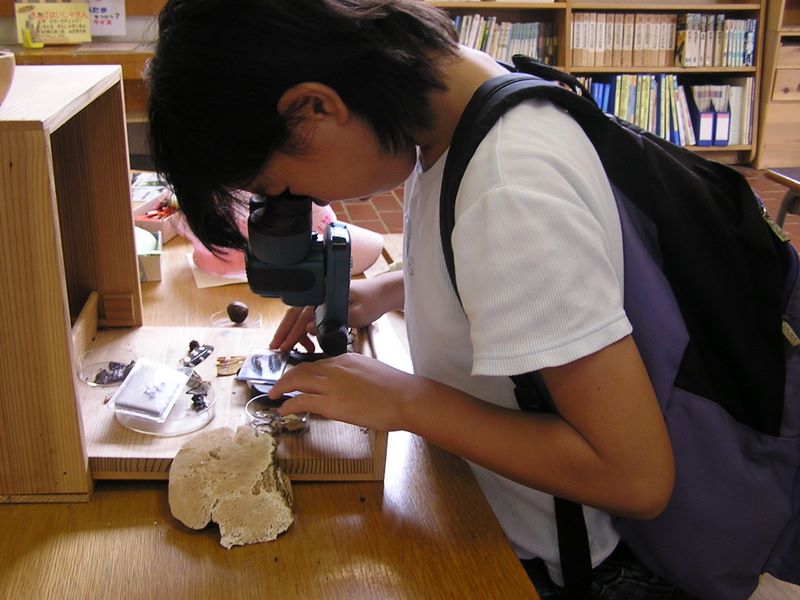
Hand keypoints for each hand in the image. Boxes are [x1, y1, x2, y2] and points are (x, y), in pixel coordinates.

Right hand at [269, 271, 403, 351]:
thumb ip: (333, 322)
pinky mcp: (325, 305)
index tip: (283, 345)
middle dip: (284, 332)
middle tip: (275, 348)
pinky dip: (304, 330)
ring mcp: (321, 299)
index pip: (301, 314)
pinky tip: (308, 342)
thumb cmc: (372, 301)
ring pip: (300, 316)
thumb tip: (308, 329)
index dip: (291, 331)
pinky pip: (308, 317)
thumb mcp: (356, 315)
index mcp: (324, 294)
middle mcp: (320, 295)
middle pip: (295, 314)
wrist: (383, 294)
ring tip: (291, 348)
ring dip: (293, 332)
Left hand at [270, 352, 412, 431]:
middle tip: (278, 385)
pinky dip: (288, 405)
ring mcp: (332, 385)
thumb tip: (349, 388)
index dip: (304, 371)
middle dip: (287, 377)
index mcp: (347, 359)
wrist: (406, 398)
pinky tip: (283, 410)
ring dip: (282, 388)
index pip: (318, 363)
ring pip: (297, 381)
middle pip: (302, 368)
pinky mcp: (331, 404)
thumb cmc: (397, 389)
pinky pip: (302, 401)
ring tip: (274, 395)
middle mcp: (335, 368)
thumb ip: (355, 376)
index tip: (298, 378)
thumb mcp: (372, 373)